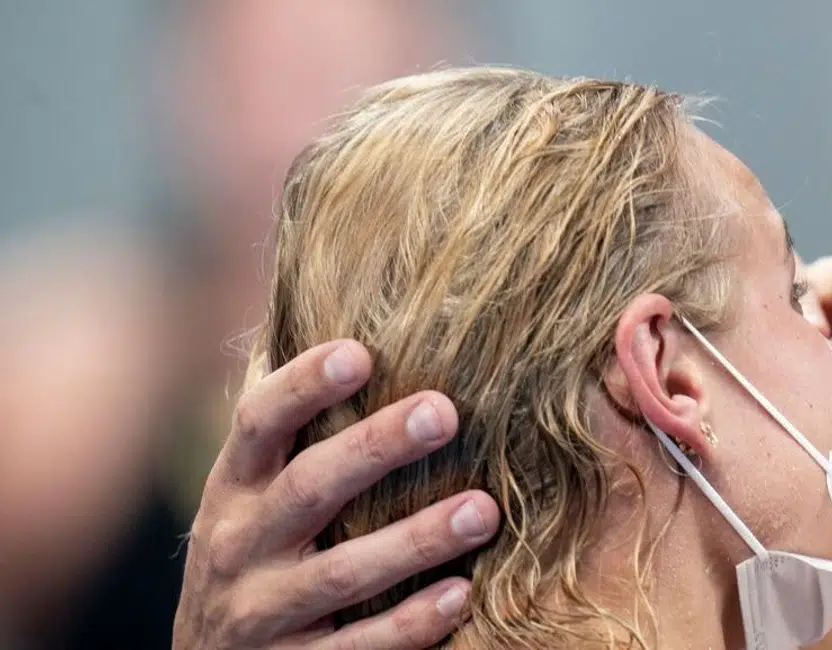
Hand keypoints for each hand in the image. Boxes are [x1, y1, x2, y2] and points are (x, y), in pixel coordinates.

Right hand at [174, 340, 500, 649]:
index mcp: (234, 489)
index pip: (259, 424)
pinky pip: (357, 648)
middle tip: (444, 411)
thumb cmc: (256, 552)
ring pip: (343, 573)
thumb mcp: (254, 493)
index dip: (304, 385)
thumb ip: (295, 431)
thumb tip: (357, 328)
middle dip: (374, 447)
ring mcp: (263, 613)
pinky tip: (460, 595)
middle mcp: (240, 546)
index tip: (359, 352)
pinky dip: (409, 624)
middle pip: (308, 488)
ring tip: (482, 510)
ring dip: (415, 540)